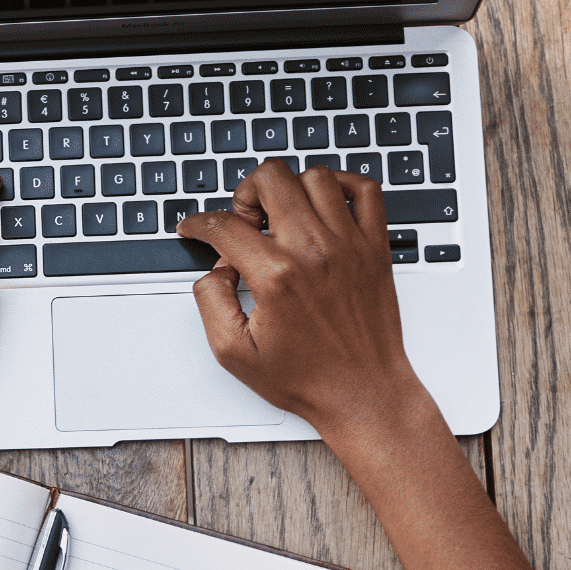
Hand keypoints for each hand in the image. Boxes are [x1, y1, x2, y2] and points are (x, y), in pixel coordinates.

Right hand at [177, 159, 423, 438]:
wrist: (362, 393)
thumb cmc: (308, 378)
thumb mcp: (234, 353)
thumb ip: (211, 302)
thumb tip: (215, 270)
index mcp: (277, 277)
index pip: (225, 225)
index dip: (199, 224)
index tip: (195, 228)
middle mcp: (314, 251)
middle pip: (271, 178)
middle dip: (246, 194)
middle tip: (246, 223)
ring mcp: (349, 244)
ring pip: (316, 176)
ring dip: (290, 189)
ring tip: (283, 217)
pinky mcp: (375, 247)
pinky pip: (367, 189)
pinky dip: (344, 184)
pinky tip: (326, 205)